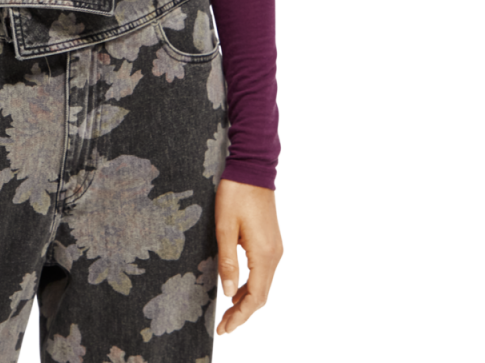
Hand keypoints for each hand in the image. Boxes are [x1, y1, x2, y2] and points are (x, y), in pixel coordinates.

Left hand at [215, 178, 284, 336]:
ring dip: (246, 299)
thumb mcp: (225, 227)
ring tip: (227, 311)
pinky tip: (237, 287)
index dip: (240, 316)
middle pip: (261, 295)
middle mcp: (275, 255)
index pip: (255, 297)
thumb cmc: (236, 194)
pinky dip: (251, 285)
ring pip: (263, 284)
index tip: (224, 329)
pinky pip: (264, 271)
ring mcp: (276, 248)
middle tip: (222, 326)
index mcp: (264, 254)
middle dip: (242, 312)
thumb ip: (227, 261)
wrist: (253, 168)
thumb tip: (227, 293)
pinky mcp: (272, 241)